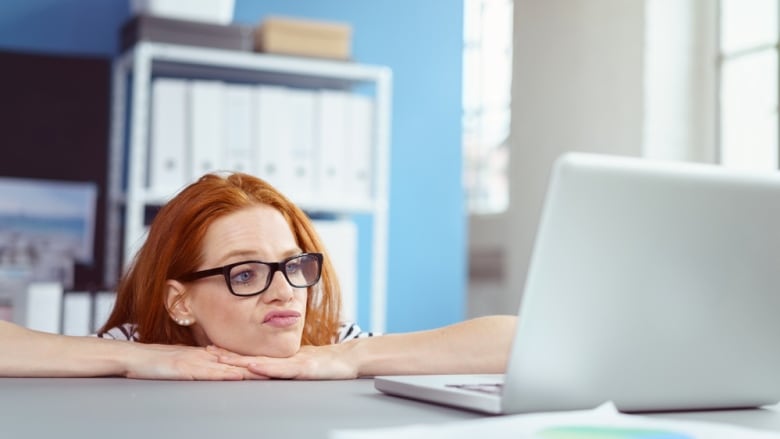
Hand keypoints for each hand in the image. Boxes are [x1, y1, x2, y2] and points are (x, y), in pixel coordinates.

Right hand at [123, 342, 263, 380]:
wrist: (132, 357)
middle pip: (237, 361)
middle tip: (281, 367)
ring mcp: (195, 361)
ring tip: (269, 372)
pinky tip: (237, 376)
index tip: (274, 363)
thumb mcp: (182, 363)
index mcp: (205, 355)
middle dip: (260, 365)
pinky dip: (224, 374)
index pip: (235, 358)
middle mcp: (204, 356)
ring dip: (248, 369)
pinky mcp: (185, 368)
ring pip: (228, 366)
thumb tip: (217, 370)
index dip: (255, 361)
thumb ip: (200, 365)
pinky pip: (208, 372)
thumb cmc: (155, 362)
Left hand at [209, 343, 358, 379]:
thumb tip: (264, 367)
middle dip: (228, 356)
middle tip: (207, 352)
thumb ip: (283, 366)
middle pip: (250, 358)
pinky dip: (265, 367)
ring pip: (261, 363)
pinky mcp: (303, 369)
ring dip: (240, 361)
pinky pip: (281, 369)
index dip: (231, 354)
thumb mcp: (299, 364)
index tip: (211, 350)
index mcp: (279, 360)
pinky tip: (253, 366)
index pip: (250, 357)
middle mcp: (283, 360)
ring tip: (221, 359)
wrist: (347, 361)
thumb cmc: (325, 365)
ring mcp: (292, 364)